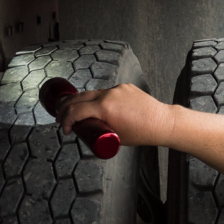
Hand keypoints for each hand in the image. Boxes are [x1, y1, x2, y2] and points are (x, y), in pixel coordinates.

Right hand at [56, 83, 175, 146]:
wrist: (162, 122)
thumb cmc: (142, 133)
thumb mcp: (114, 136)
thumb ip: (98, 129)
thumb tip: (88, 129)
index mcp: (104, 108)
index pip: (75, 111)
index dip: (66, 121)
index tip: (66, 129)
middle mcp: (109, 95)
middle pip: (78, 98)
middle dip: (66, 108)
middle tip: (61, 117)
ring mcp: (117, 89)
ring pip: (92, 93)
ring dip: (81, 101)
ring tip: (75, 111)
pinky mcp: (124, 87)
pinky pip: (107, 92)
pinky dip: (100, 99)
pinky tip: (99, 107)